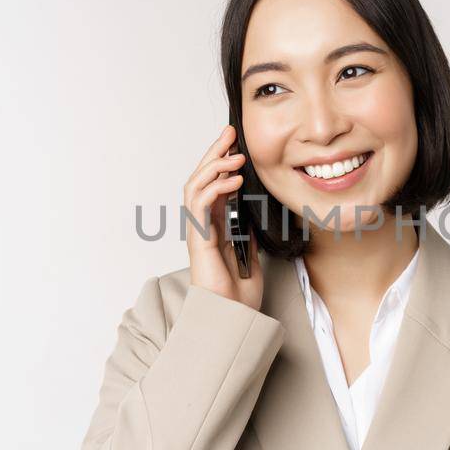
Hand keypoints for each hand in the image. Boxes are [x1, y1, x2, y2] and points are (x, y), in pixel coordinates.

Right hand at [184, 124, 262, 310]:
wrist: (233, 316)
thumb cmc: (239, 292)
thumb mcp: (251, 252)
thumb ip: (248, 230)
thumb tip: (255, 209)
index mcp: (214, 224)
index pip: (212, 183)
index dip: (220, 160)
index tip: (234, 142)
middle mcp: (202, 224)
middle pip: (200, 178)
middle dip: (214, 152)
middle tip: (229, 133)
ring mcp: (197, 231)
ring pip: (194, 186)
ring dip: (214, 166)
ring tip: (234, 155)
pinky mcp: (198, 239)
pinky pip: (201, 206)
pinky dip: (215, 188)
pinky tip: (233, 180)